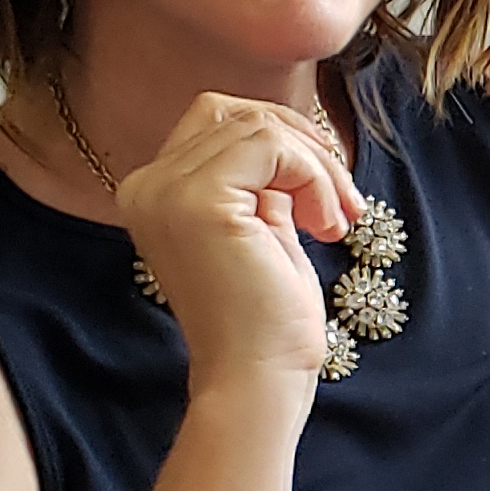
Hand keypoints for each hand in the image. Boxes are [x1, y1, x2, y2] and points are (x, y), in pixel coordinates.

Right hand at [114, 94, 367, 381]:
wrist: (258, 377)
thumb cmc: (268, 314)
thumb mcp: (264, 225)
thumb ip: (263, 179)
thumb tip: (293, 133)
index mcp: (154, 191)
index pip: (220, 120)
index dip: (284, 143)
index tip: (324, 196)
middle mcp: (146, 185)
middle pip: (238, 113)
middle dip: (304, 147)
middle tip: (342, 204)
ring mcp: (166, 190)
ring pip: (261, 127)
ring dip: (318, 169)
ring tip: (335, 222)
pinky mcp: (198, 199)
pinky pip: (272, 145)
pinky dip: (314, 176)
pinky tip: (325, 226)